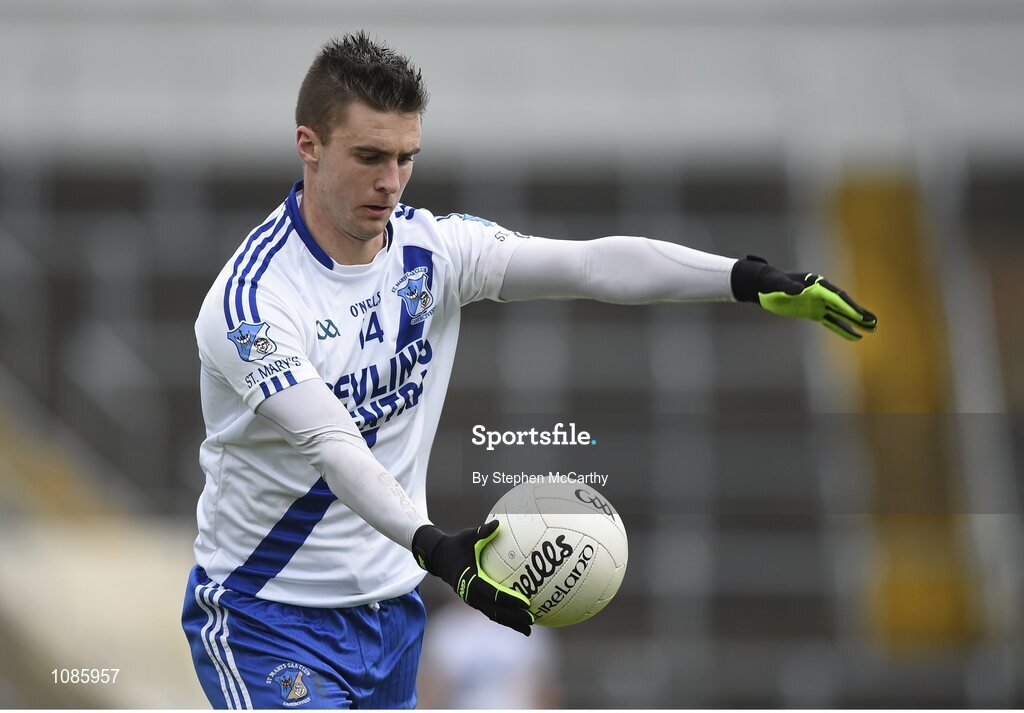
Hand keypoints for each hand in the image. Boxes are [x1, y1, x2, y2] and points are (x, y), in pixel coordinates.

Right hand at [412, 520, 532, 634]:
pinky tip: (518, 620)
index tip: (525, 602)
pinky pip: (491, 611)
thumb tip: (498, 522)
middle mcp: (471, 595)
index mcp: (471, 581)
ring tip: (528, 629)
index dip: (510, 599)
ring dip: (510, 623)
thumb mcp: (469, 536)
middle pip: (495, 611)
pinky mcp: (475, 601)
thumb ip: (483, 532)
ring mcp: (472, 600)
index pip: (494, 594)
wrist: (440, 558)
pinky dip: (504, 617)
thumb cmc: (457, 545)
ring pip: (493, 615)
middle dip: (513, 618)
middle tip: (531, 620)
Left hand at [731, 255, 877, 339]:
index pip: (835, 296)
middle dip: (857, 314)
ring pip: (840, 314)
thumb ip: (786, 286)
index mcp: (814, 284)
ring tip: (872, 329)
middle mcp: (820, 293)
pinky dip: (842, 328)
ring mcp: (818, 303)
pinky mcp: (813, 312)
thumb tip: (797, 290)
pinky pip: (831, 321)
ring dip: (855, 322)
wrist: (762, 285)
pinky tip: (854, 336)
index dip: (847, 306)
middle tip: (874, 322)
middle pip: (842, 304)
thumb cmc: (769, 282)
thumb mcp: (775, 283)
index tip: (859, 315)